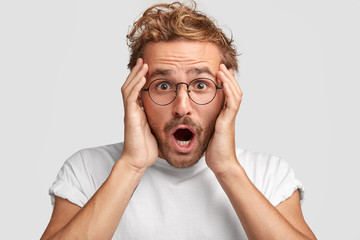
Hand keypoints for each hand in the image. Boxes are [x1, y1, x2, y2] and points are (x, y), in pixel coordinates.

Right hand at [119, 58, 157, 172]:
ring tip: (143, 63)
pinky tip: (142, 77)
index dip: (141, 79)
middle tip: (143, 60)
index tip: (149, 68)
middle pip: (131, 85)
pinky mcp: (130, 116)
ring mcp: (130, 112)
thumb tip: (173, 117)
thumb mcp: (157, 130)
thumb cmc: (148, 148)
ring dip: (136, 75)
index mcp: (139, 111)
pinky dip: (137, 86)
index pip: (138, 90)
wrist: (139, 160)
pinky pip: (131, 97)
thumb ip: (160, 120)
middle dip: (137, 72)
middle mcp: (133, 110)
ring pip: (129, 88)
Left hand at [205, 64, 242, 175]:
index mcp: (224, 116)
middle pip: (233, 91)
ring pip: (235, 94)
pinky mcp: (228, 122)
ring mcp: (230, 118)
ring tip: (222, 69)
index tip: (218, 74)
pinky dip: (228, 91)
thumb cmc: (214, 151)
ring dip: (229, 80)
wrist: (221, 163)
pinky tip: (224, 83)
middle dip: (228, 78)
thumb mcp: (208, 132)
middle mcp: (229, 115)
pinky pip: (231, 103)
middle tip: (221, 66)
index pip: (227, 95)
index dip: (225, 84)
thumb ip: (205, 123)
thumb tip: (194, 120)